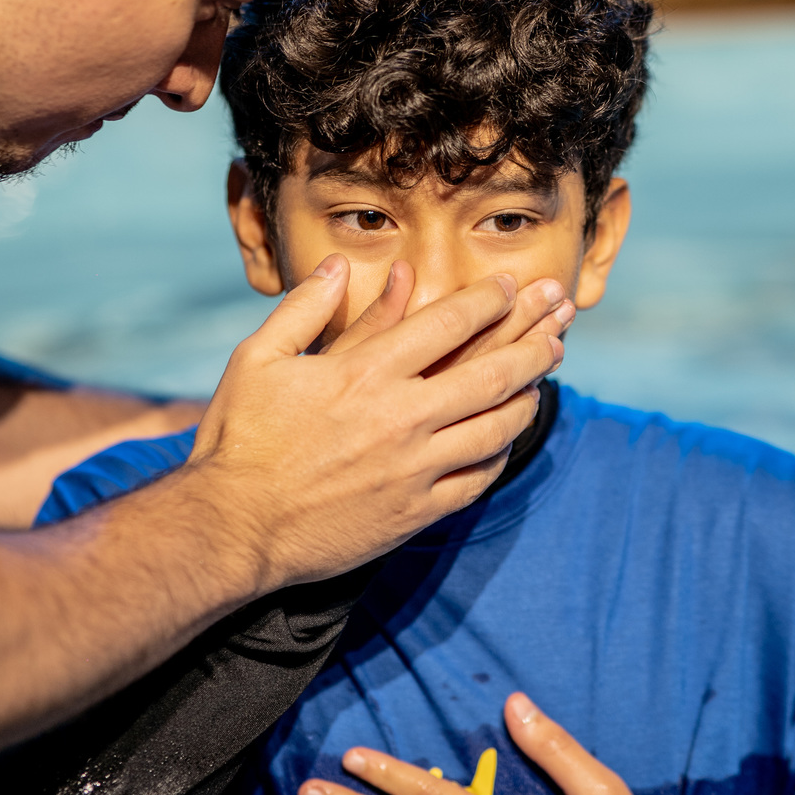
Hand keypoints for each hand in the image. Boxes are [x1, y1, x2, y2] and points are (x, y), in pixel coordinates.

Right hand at [185, 259, 570, 593]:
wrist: (233, 528)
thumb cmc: (239, 439)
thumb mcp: (259, 359)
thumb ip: (303, 309)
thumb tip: (337, 266)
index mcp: (364, 372)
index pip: (448, 323)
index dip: (489, 300)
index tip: (511, 286)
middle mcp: (400, 417)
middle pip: (491, 372)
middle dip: (533, 339)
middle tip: (560, 318)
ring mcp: (414, 468)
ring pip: (496, 426)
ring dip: (529, 393)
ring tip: (547, 372)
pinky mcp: (416, 511)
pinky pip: (479, 478)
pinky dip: (502, 451)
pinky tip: (510, 435)